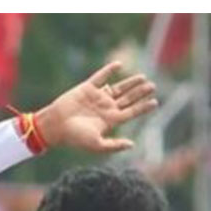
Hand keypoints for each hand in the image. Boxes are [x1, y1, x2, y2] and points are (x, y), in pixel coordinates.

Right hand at [34, 62, 157, 153]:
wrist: (55, 126)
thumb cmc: (74, 137)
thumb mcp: (96, 144)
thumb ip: (114, 145)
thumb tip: (132, 145)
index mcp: (110, 121)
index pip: (131, 112)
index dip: (143, 108)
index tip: (155, 102)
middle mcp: (105, 108)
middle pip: (127, 99)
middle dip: (140, 93)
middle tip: (153, 86)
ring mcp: (97, 97)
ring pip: (118, 88)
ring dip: (130, 83)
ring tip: (143, 77)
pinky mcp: (87, 88)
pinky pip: (100, 77)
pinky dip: (109, 70)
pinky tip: (119, 65)